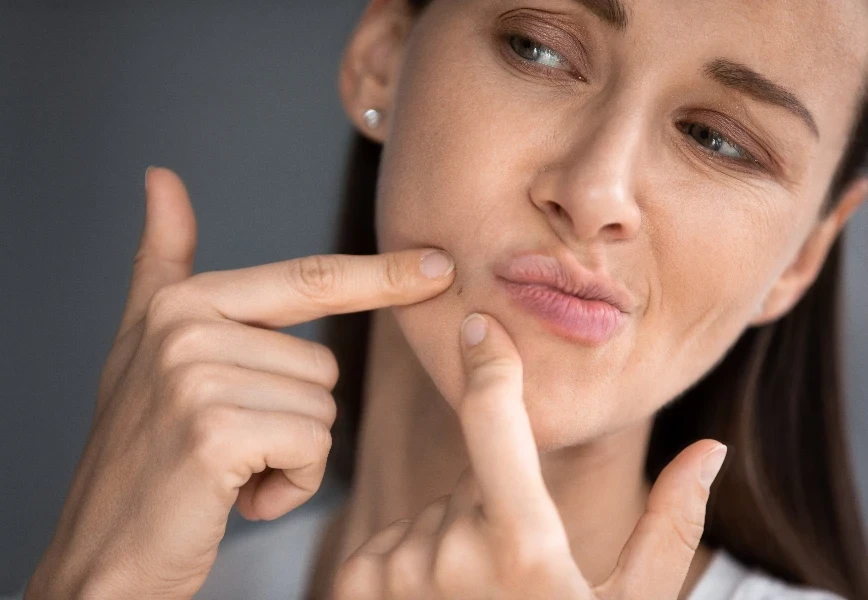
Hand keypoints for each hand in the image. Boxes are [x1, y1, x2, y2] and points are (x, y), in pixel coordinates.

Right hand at [24, 167, 455, 599]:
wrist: (103, 553)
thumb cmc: (138, 455)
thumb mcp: (142, 347)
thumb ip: (161, 263)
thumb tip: (162, 178)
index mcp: (184, 302)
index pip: (309, 279)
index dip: (380, 275)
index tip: (441, 266)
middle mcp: (186, 327)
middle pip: (323, 367)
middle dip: (293, 420)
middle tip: (230, 446)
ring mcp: (198, 376)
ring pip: (322, 411)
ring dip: (290, 457)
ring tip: (228, 470)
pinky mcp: (216, 430)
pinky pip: (313, 449)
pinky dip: (288, 486)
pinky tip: (234, 496)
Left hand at [333, 313, 726, 599]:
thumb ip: (671, 527)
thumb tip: (710, 450)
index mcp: (523, 549)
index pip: (495, 423)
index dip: (490, 367)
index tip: (480, 329)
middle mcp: (449, 555)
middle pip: (473, 480)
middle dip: (494, 504)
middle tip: (515, 570)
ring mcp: (397, 571)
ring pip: (433, 513)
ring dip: (455, 538)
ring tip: (480, 598)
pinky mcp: (357, 583)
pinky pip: (392, 536)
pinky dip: (413, 558)